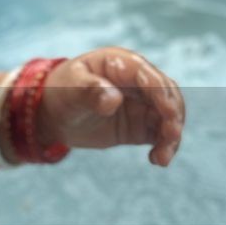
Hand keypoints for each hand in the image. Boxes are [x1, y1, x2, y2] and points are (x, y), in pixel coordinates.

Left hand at [37, 47, 184, 165]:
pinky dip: (164, 146)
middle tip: (171, 136)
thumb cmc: (60, 92)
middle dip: (173, 115)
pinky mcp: (140, 125)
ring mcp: (141, 104)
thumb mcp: (70, 89)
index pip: (149, 76)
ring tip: (162, 158)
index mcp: (122, 64)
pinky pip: (160, 134)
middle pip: (167, 95)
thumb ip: (90, 91)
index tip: (167, 113)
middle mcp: (138, 82)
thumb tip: (114, 100)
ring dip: (171, 136)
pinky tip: (158, 160)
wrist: (52, 114)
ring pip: (168, 117)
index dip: (162, 93)